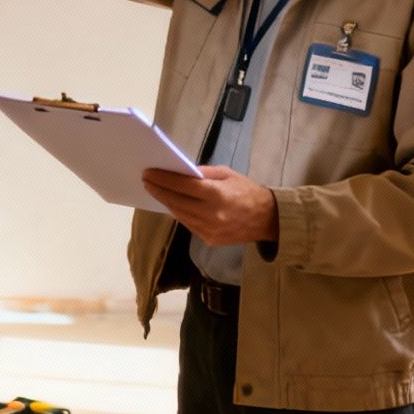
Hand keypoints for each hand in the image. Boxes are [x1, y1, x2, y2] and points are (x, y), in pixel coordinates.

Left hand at [142, 166, 277, 246]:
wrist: (267, 219)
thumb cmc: (247, 191)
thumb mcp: (228, 174)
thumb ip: (204, 173)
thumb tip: (182, 173)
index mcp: (217, 194)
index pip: (182, 186)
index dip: (163, 179)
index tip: (149, 173)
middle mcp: (211, 214)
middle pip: (176, 201)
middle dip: (159, 190)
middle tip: (147, 181)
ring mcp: (209, 230)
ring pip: (179, 215)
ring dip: (166, 202)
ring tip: (156, 191)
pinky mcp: (209, 240)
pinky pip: (188, 224)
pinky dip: (179, 213)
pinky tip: (173, 204)